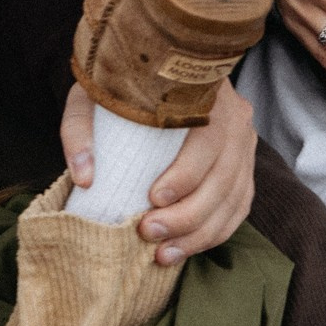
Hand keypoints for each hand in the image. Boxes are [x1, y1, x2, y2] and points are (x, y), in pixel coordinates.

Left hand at [62, 82, 256, 263]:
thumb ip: (80, 129)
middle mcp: (235, 120)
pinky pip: (238, 208)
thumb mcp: (92, 95)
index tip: (153, 198)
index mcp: (206, 95)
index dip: (185, 175)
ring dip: (199, 234)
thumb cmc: (122, 85)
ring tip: (164, 254)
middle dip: (187, 216)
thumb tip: (85, 178)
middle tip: (149, 233)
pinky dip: (214, 233)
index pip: (208, 141)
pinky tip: (184, 248)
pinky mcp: (244, 167)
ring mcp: (245, 145)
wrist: (153, 71)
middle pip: (223, 178)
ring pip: (233, 200)